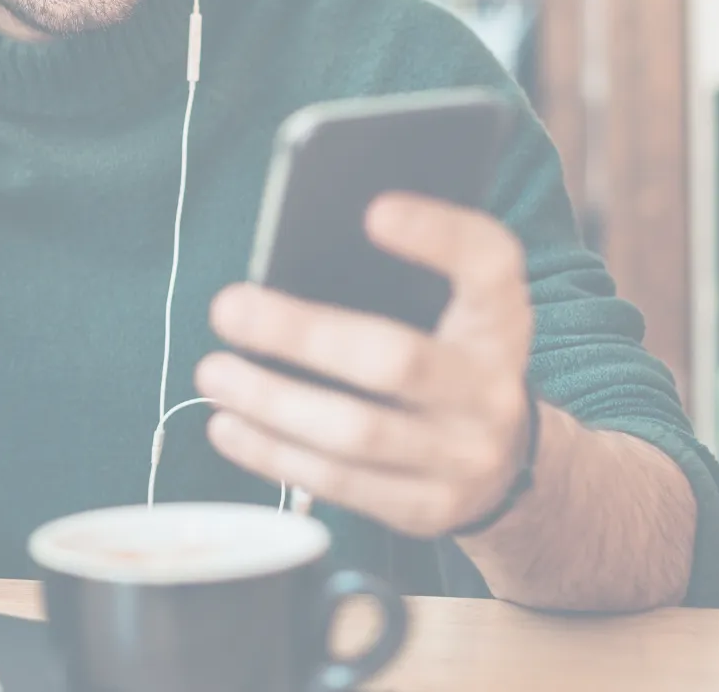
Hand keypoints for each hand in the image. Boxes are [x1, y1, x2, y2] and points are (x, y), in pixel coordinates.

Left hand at [195, 193, 535, 538]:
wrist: (505, 464)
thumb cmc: (445, 361)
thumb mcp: (447, 315)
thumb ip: (393, 285)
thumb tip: (287, 259)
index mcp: (500, 320)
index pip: (489, 264)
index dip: (439, 234)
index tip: (373, 210)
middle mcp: (492, 387)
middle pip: (396, 360)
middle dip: (302, 336)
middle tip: (227, 308)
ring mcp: (465, 455)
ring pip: (357, 432)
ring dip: (272, 402)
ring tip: (212, 373)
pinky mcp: (429, 508)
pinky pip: (341, 483)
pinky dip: (274, 454)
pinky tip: (227, 426)